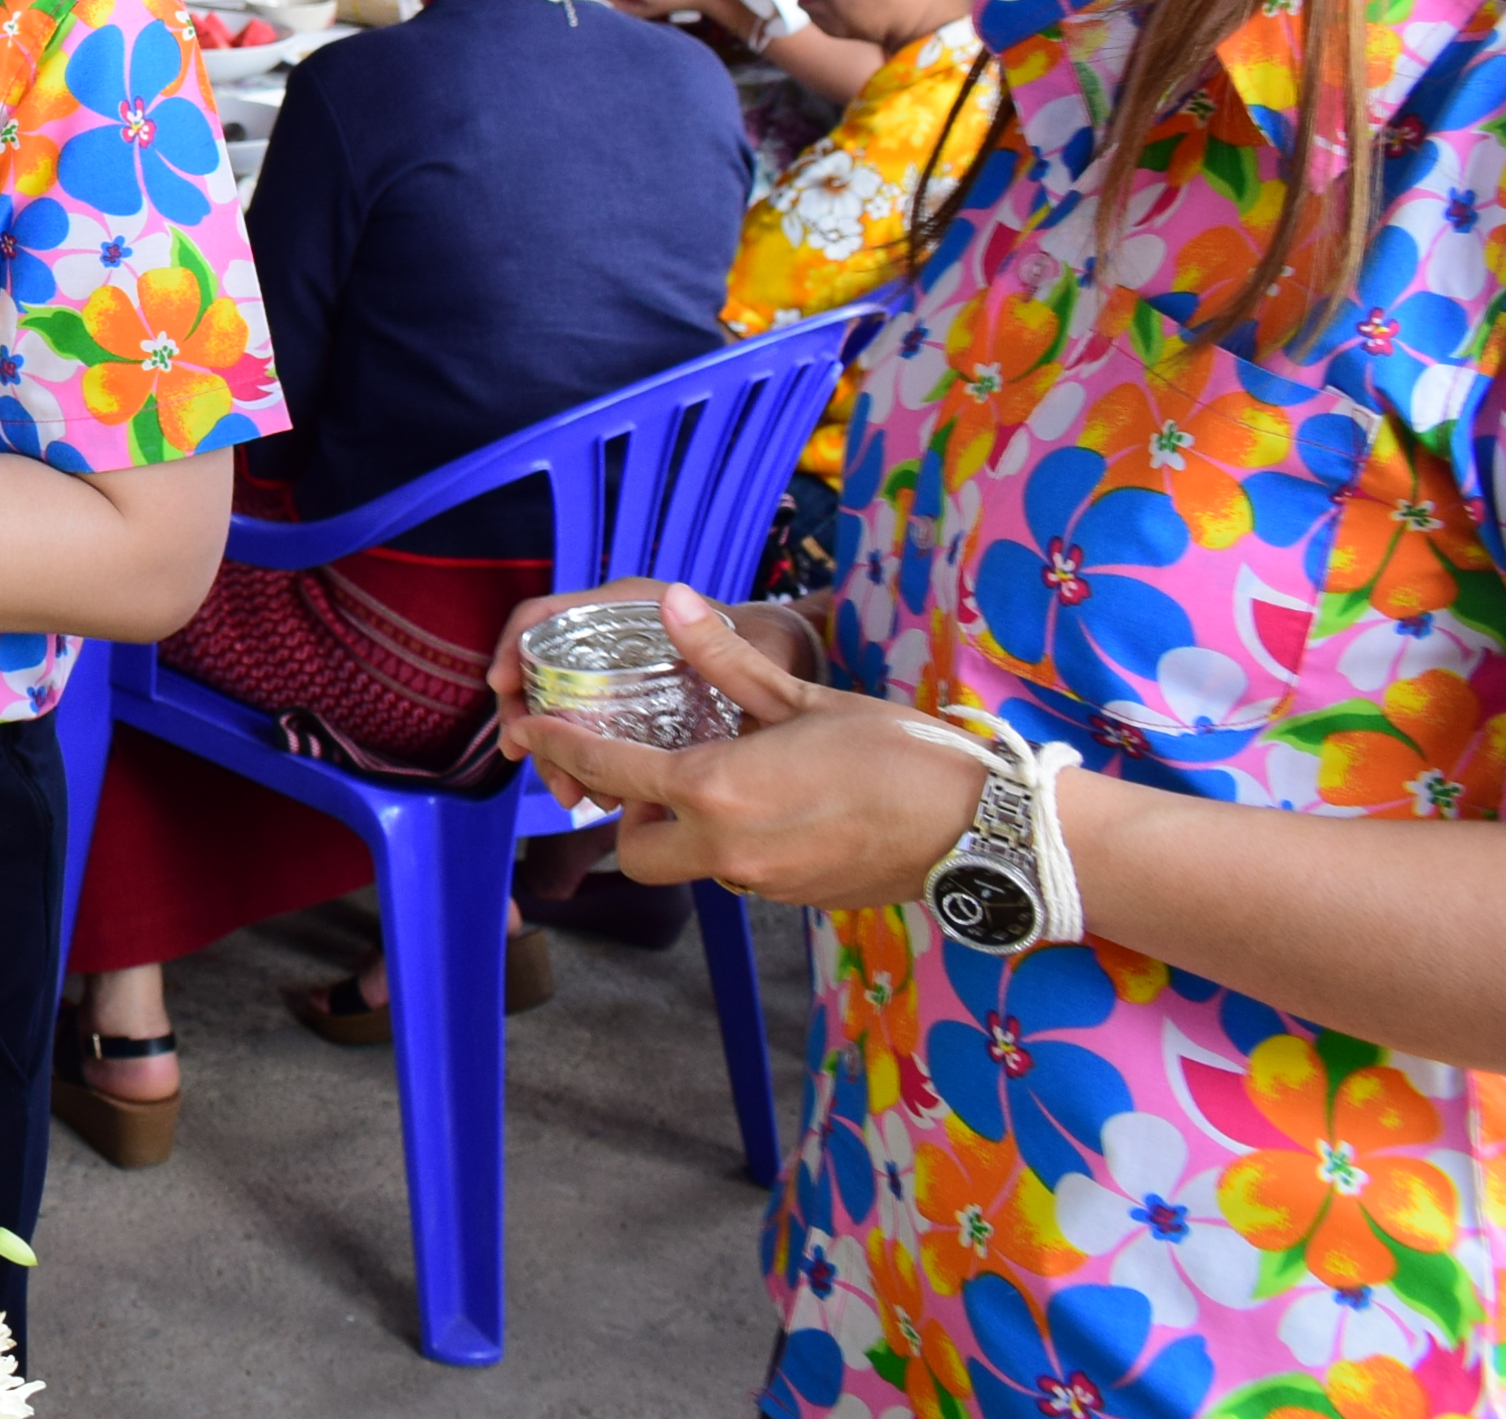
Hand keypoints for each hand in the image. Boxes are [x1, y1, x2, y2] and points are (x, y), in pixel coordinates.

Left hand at [491, 585, 983, 908]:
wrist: (976, 831)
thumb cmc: (897, 754)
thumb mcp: (804, 696)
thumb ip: (727, 659)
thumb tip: (676, 604)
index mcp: (717, 790)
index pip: (612, 772)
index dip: (563, 748)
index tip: (529, 732)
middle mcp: (726, 849)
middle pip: (634, 849)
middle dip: (627, 816)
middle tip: (656, 771)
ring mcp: (760, 884)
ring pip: (686, 866)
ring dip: (684, 832)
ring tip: (720, 782)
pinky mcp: (793, 900)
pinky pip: (736, 875)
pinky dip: (732, 845)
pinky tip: (773, 808)